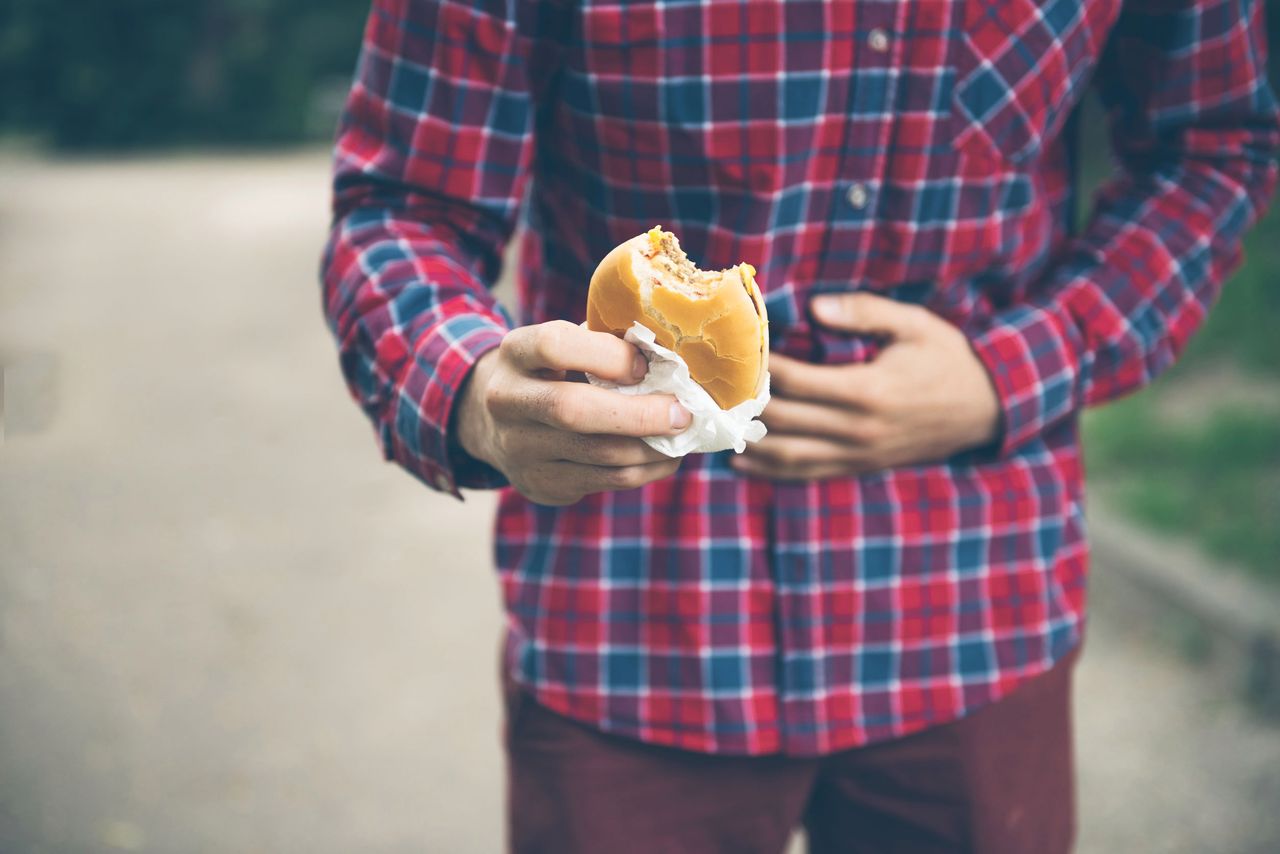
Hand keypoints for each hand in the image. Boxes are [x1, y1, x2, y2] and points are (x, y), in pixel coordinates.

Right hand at [455, 320, 689, 504]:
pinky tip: (664, 457)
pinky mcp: (540, 484)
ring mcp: (518, 449)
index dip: (608, 356)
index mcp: (516, 353)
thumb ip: (606, 343)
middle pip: (573, 410)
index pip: (555, 345)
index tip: (644, 365)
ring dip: (652, 448)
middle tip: (681, 413)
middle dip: (639, 414)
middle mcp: (506, 401)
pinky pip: (606, 481)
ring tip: (682, 435)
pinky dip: (645, 469)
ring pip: (599, 455)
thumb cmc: (553, 372)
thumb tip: (670, 359)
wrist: (496, 422)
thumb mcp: (565, 345)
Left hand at [732, 293, 999, 480]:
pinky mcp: (858, 467)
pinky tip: (741, 460)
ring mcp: (856, 454)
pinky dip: (769, 471)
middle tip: (707, 388)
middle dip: (740, 405)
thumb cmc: (948, 360)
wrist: (988, 410)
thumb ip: (863, 312)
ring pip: (786, 456)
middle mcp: (856, 429)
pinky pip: (806, 474)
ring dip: (747, 443)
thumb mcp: (914, 325)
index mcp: (866, 390)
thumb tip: (813, 306)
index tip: (731, 351)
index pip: (794, 380)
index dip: (757, 367)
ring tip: (715, 425)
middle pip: (780, 420)